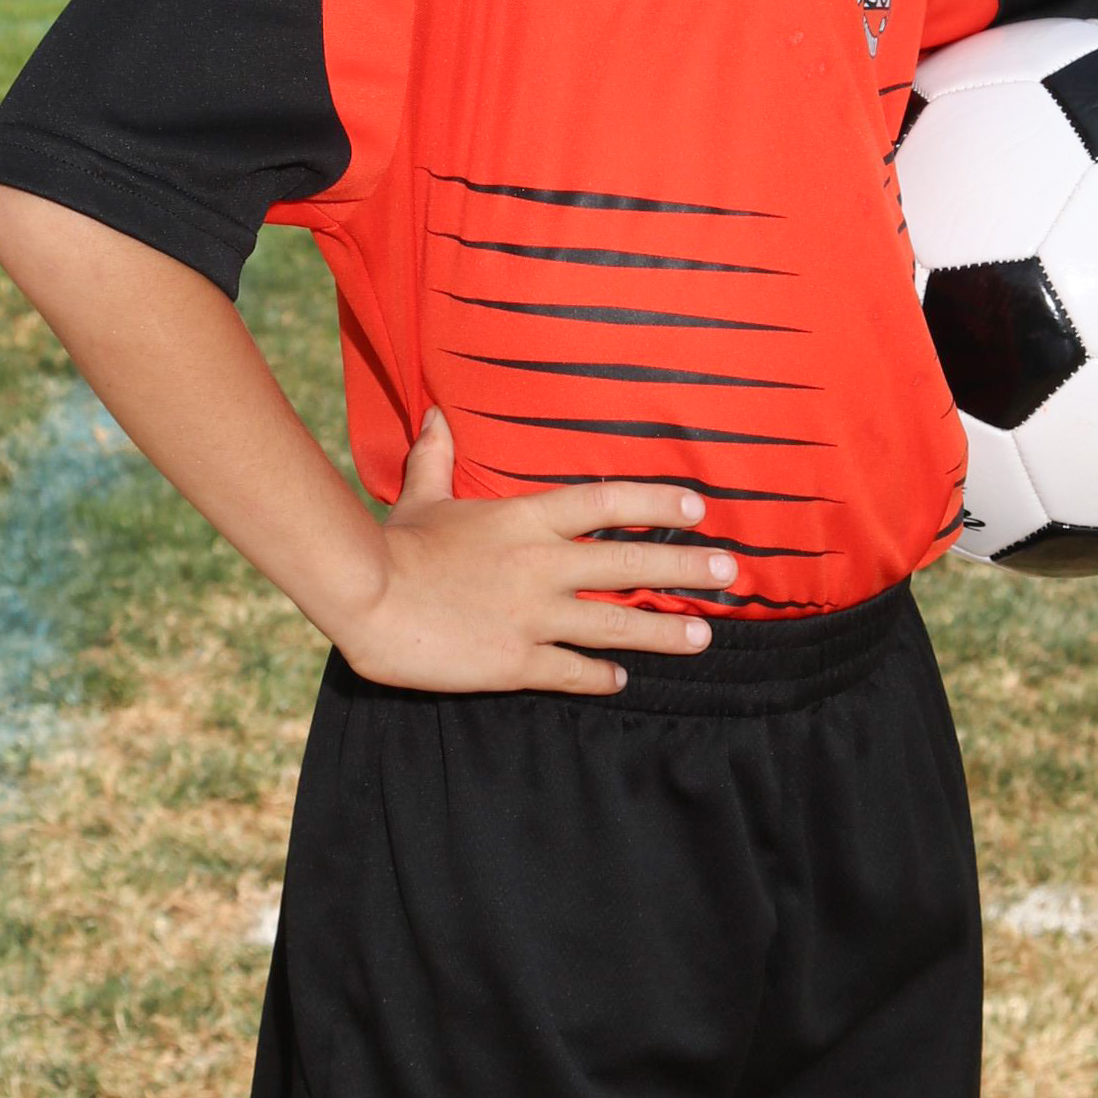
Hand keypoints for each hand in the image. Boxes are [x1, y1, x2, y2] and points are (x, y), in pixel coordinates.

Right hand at [340, 408, 739, 695]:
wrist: (368, 600)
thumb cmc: (393, 547)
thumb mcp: (421, 496)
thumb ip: (438, 458)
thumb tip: (434, 415)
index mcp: (525, 519)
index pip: (606, 503)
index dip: (656, 502)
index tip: (697, 506)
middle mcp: (541, 564)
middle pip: (629, 564)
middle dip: (684, 567)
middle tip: (730, 572)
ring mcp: (532, 615)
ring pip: (616, 625)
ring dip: (665, 631)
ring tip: (705, 635)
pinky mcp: (515, 661)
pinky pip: (572, 670)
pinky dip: (601, 677)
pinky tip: (622, 682)